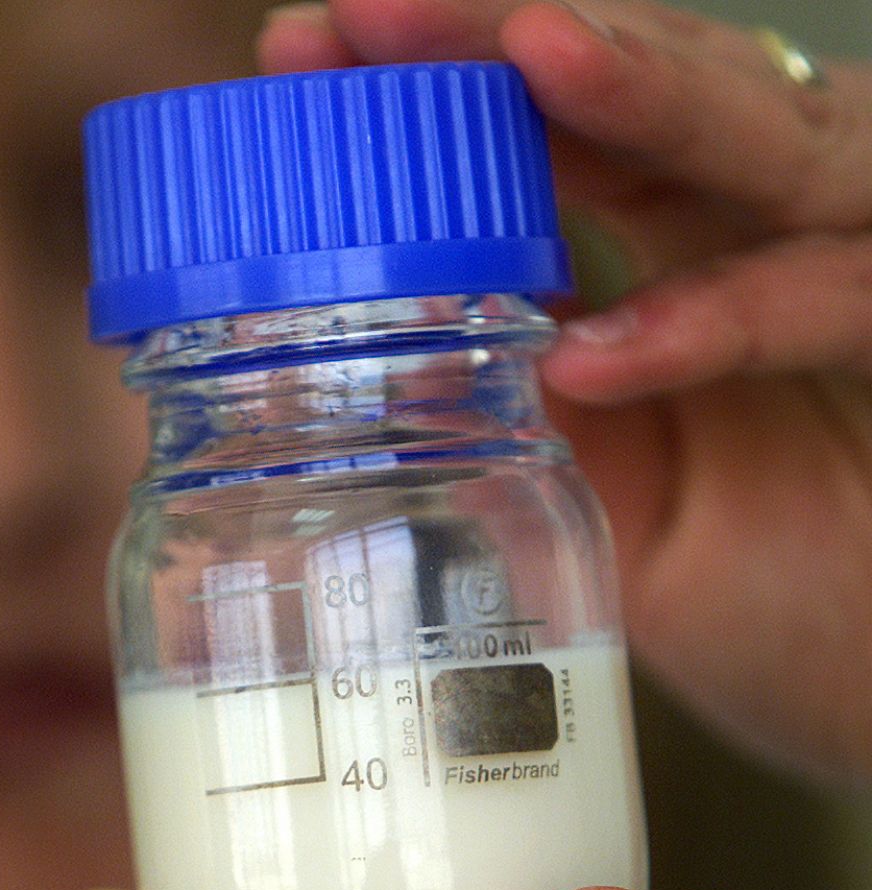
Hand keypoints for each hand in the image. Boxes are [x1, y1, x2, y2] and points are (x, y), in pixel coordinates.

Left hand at [259, 1, 871, 781]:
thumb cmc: (764, 603)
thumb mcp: (601, 508)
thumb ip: (516, 418)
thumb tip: (349, 365)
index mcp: (676, 253)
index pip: (552, 130)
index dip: (437, 79)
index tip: (302, 53)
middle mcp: (768, 236)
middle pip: (644, 91)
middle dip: (500, 40)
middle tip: (363, 20)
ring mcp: (858, 278)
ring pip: (772, 141)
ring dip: (650, 97)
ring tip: (530, 52)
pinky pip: (842, 300)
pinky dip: (726, 317)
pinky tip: (601, 355)